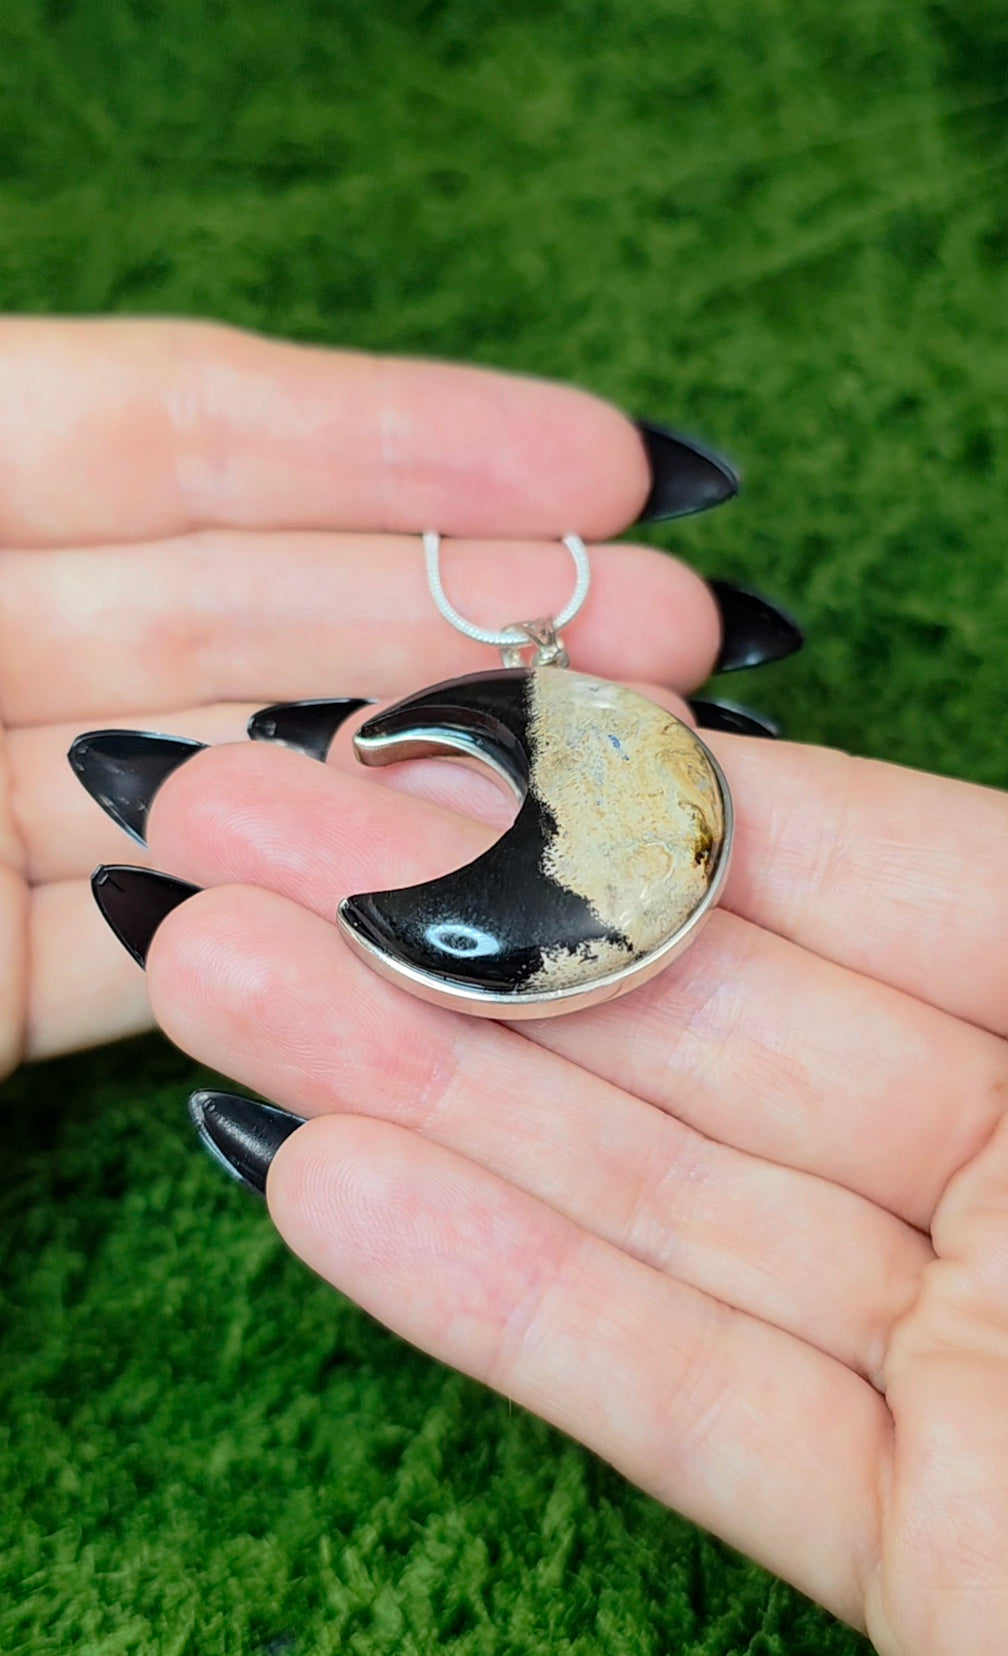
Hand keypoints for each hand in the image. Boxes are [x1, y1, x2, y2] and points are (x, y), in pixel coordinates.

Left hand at [0, 314, 742, 1073]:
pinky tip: (467, 905)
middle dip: (456, 610)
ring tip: (616, 762)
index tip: (602, 465)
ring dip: (420, 776)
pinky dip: (310, 928)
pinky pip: (161, 942)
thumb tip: (309, 477)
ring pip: (232, 777)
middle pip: (239, 606)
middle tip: (674, 632)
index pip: (178, 432)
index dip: (396, 440)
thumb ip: (73, 456)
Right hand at [88, 723, 1007, 1655]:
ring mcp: (961, 1361)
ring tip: (217, 980)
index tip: (425, 732)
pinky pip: (692, 1404)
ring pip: (660, 1205)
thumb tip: (776, 770)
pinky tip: (327, 1186)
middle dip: (454, 924)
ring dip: (422, 1094)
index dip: (623, 793)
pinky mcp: (913, 1548)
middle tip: (240, 828)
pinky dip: (507, 1305)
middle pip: (700, 1026)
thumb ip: (997, 892)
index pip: (838, 868)